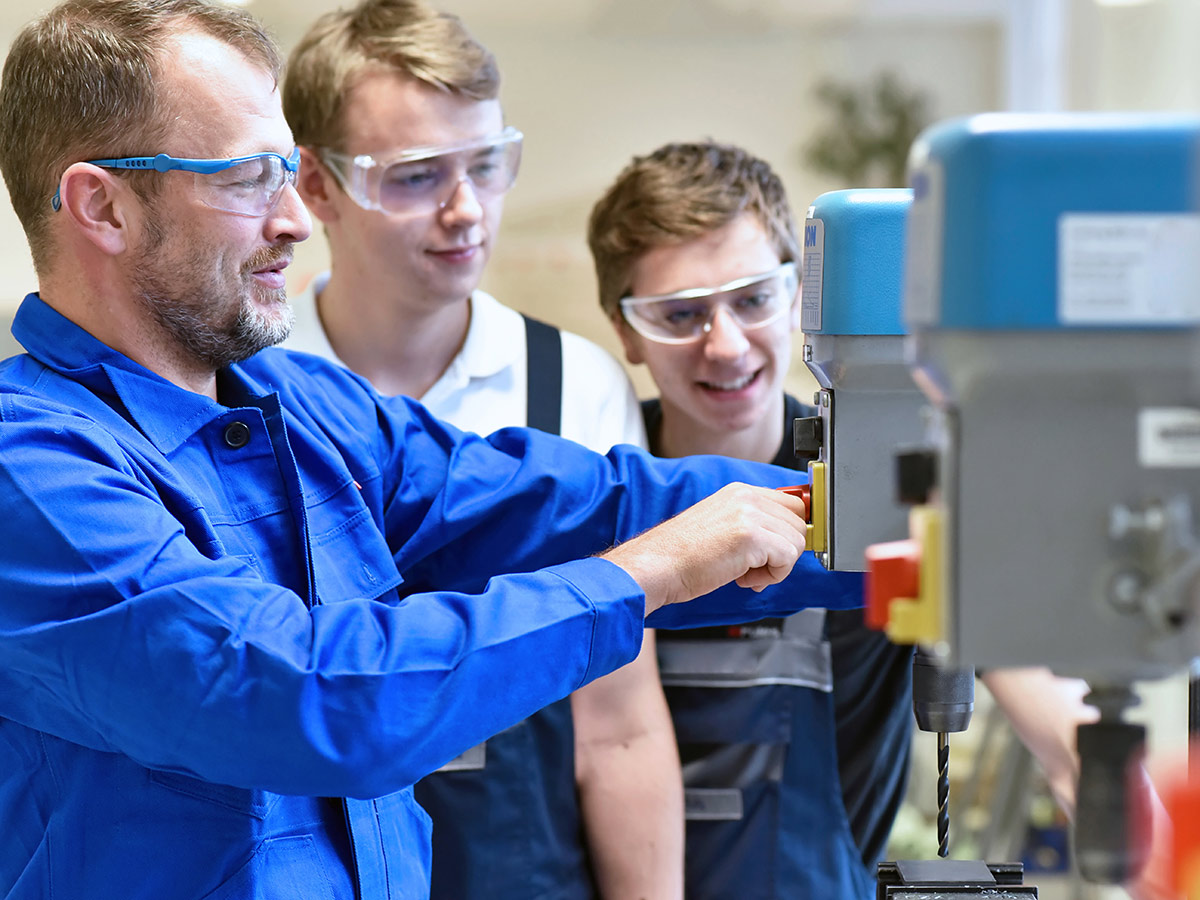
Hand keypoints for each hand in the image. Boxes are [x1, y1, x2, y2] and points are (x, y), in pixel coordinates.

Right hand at [599, 482, 807, 615]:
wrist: (656, 566)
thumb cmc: (680, 556)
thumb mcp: (720, 526)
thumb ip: (751, 524)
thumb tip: (784, 538)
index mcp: (739, 491)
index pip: (791, 502)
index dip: (789, 531)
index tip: (780, 550)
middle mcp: (746, 497)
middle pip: (799, 521)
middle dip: (784, 550)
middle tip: (757, 567)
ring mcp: (750, 514)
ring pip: (797, 540)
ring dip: (777, 565)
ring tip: (747, 573)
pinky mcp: (752, 537)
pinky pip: (788, 558)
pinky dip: (773, 576)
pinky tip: (745, 579)